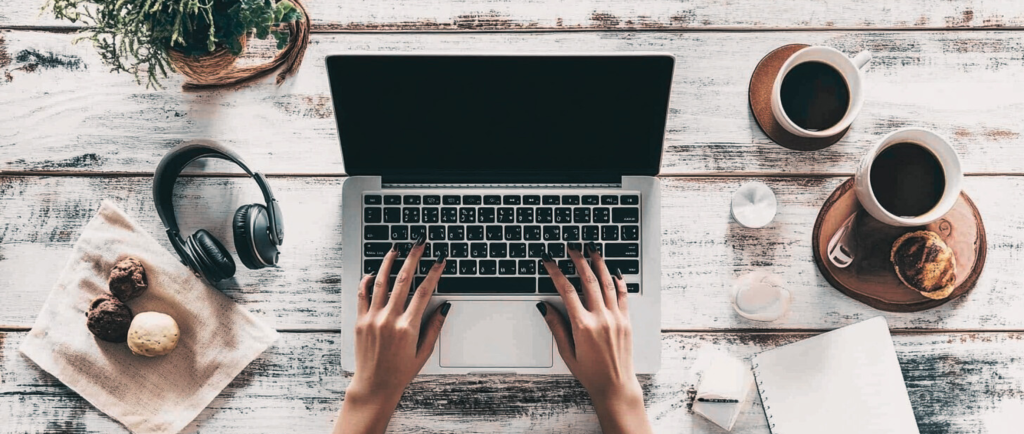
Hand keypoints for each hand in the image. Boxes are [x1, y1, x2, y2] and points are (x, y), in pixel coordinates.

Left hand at [335, 236, 449, 433]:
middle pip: (403, 280)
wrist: (374, 386)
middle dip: (413, 257)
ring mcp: (372, 319)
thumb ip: (434, 327)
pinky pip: (362, 295)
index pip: (424, 291)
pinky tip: (373, 272)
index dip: (434, 272)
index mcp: (407, 327)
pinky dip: (367, 281)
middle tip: (419, 242)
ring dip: (389, 262)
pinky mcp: (360, 321)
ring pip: (380, 282)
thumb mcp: (424, 352)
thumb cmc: (400, 372)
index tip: (439, 260)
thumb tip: (445, 306)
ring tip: (395, 248)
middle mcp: (389, 319)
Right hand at [538, 242, 651, 433]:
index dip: (556, 273)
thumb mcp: (567, 352)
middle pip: (588, 281)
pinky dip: (618, 281)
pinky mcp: (626, 321)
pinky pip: (623, 295)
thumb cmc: (590, 373)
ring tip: (593, 250)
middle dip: (579, 260)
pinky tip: (614, 272)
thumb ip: (556, 326)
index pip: (566, 291)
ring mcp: (616, 318)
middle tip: (572, 247)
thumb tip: (544, 307)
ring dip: (599, 264)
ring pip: (607, 283)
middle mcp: (601, 318)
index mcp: (583, 326)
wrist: (615, 385)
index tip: (549, 262)